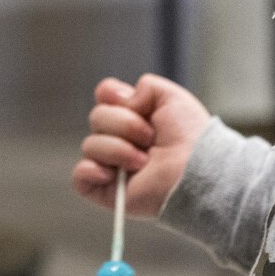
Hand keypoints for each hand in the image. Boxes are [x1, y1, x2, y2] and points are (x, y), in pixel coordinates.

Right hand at [72, 74, 209, 218]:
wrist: (195, 170)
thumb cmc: (190, 137)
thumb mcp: (172, 97)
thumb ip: (145, 86)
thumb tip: (121, 100)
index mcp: (134, 116)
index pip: (104, 96)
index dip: (113, 96)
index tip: (134, 105)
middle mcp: (120, 138)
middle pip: (96, 117)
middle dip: (124, 124)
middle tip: (150, 138)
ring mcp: (112, 164)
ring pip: (90, 145)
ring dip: (118, 150)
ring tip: (144, 162)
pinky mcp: (105, 189)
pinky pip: (79, 176)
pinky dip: (91, 171)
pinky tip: (112, 174)